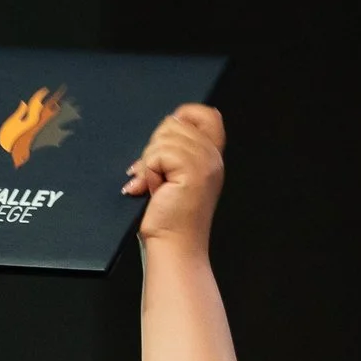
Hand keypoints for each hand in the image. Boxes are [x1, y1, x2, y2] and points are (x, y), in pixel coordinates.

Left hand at [124, 104, 224, 251]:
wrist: (173, 246)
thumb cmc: (167, 219)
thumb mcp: (172, 177)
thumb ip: (172, 153)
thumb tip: (159, 133)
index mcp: (211, 156)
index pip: (206, 114)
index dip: (180, 117)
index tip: (162, 144)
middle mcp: (213, 156)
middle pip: (174, 123)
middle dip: (153, 148)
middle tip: (154, 176)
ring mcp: (205, 162)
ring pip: (163, 137)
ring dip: (148, 163)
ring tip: (153, 186)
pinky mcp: (193, 171)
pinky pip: (158, 154)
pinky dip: (147, 172)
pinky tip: (151, 190)